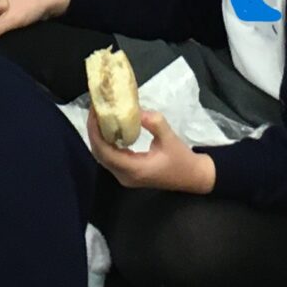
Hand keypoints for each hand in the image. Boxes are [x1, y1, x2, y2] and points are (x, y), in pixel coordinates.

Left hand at [86, 109, 217, 192]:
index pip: (105, 151)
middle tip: (94, 109)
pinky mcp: (127, 173)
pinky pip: (110, 158)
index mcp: (134, 169)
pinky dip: (106, 142)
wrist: (193, 177)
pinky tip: (108, 128)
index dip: (95, 131)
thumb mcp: (169, 138)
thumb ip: (153, 122)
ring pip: (103, 156)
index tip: (94, 111)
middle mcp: (124, 176)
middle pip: (99, 154)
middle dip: (94, 131)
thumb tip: (135, 110)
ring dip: (98, 136)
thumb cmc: (181, 159)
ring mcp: (124, 177)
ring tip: (99, 115)